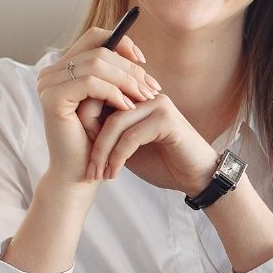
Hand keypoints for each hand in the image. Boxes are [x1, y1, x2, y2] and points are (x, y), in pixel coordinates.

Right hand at [36, 27, 160, 187]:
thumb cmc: (96, 142)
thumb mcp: (109, 104)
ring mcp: (48, 84)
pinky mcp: (53, 98)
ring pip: (97, 64)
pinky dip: (114, 93)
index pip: (94, 37)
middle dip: (131, 68)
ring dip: (127, 81)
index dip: (122, 43)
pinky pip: (91, 83)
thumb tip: (139, 57)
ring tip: (145, 98)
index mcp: (63, 69)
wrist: (79, 175)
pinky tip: (128, 107)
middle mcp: (51, 72)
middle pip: (99, 50)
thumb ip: (115, 78)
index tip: (143, 62)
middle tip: (152, 87)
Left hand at [86, 93, 219, 196]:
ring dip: (103, 153)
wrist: (197, 178)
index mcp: (137, 96)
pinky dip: (118, 157)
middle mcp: (147, 95)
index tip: (81, 157)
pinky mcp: (166, 119)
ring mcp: (158, 104)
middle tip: (88, 170)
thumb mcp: (127, 148)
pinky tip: (114, 173)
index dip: (85, 125)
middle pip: (103, 108)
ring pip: (115, 124)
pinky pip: (131, 136)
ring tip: (99, 174)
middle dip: (92, 142)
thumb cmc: (164, 163)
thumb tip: (75, 128)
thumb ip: (107, 134)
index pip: (100, 98)